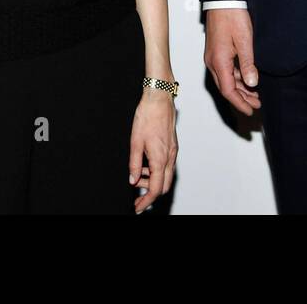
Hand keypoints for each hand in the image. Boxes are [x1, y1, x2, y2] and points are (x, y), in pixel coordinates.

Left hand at [128, 86, 176, 213]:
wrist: (159, 99)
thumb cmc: (147, 116)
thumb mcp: (135, 142)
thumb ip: (134, 164)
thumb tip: (133, 180)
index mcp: (160, 158)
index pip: (156, 189)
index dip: (147, 201)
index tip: (138, 207)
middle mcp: (170, 157)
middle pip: (164, 186)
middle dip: (151, 193)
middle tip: (137, 195)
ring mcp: (173, 152)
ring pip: (167, 176)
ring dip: (154, 181)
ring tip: (138, 176)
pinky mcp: (173, 146)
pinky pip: (167, 166)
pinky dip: (157, 171)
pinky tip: (146, 164)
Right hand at [204, 7, 260, 115]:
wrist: (223, 0)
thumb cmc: (233, 17)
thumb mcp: (245, 41)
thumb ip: (248, 64)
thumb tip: (252, 84)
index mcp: (219, 61)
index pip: (228, 91)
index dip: (240, 103)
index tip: (251, 110)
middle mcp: (212, 62)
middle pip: (226, 88)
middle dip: (241, 98)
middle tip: (256, 104)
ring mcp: (213, 57)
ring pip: (226, 80)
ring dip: (240, 89)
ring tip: (255, 95)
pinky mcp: (216, 51)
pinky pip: (225, 71)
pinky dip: (236, 78)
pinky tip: (247, 79)